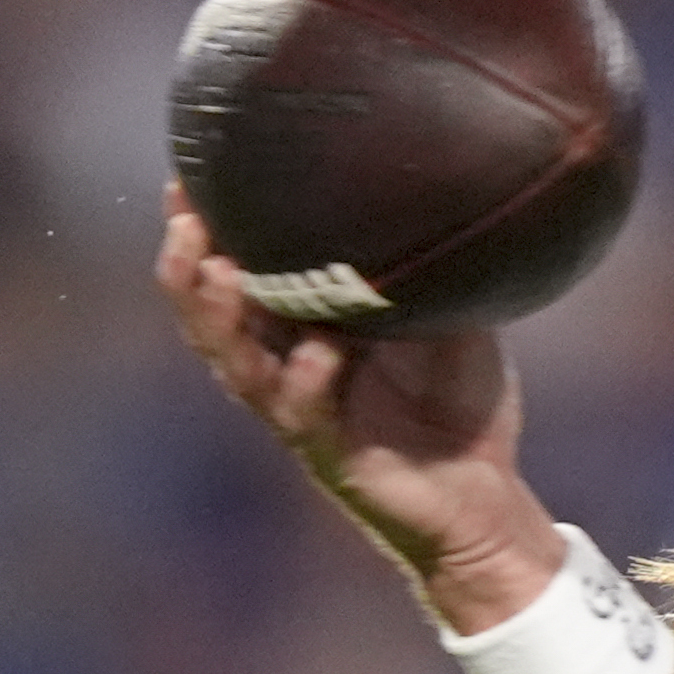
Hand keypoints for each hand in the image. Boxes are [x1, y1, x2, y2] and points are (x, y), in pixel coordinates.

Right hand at [154, 186, 555, 627]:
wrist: (488, 498)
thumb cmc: (461, 403)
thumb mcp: (450, 315)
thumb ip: (426, 266)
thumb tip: (434, 189)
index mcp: (302, 325)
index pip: (236, 269)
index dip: (206, 227)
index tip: (189, 174)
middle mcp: (286, 365)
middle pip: (210, 313)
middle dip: (188, 265)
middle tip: (185, 217)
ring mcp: (301, 413)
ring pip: (237, 365)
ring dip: (220, 318)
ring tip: (220, 271)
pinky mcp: (331, 456)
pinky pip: (303, 416)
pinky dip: (307, 381)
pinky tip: (318, 352)